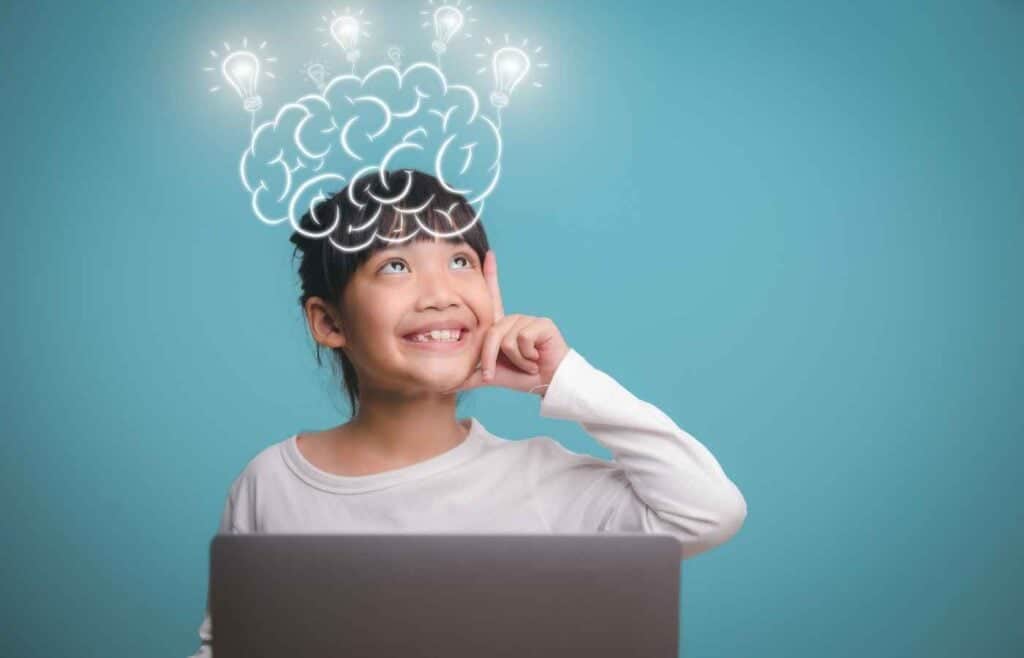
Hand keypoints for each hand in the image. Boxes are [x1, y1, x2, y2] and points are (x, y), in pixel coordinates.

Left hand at [443, 250, 569, 395]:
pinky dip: (527, 356)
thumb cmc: (521, 376)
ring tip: (528, 362)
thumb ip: (470, 376)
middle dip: (493, 359)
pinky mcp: (541, 324)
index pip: (493, 296)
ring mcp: (528, 319)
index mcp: (502, 326)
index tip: (488, 254)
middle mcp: (513, 319)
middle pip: (491, 334)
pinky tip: (537, 357)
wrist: (548, 383)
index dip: (491, 275)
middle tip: (508, 371)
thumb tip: (445, 386)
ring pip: (507, 340)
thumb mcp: (491, 375)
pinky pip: (522, 340)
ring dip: (516, 360)